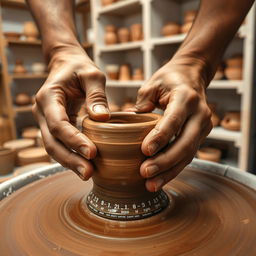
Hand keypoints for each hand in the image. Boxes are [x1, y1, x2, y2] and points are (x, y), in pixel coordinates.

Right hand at [33, 45, 109, 179]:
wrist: (66, 64)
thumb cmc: (79, 67)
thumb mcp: (92, 74)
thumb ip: (97, 94)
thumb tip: (103, 118)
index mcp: (49, 96)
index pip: (58, 124)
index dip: (73, 140)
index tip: (92, 153)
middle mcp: (42, 111)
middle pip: (51, 142)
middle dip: (69, 159)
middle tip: (88, 173)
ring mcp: (46, 120)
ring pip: (53, 147)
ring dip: (69, 162)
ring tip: (87, 174)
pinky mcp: (54, 125)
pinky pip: (59, 144)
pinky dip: (70, 155)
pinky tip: (84, 163)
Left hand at [132, 58, 211, 191]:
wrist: (192, 76)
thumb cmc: (169, 79)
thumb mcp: (153, 84)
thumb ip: (142, 103)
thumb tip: (131, 123)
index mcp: (186, 98)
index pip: (174, 120)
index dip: (161, 136)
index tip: (145, 151)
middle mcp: (200, 114)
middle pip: (185, 143)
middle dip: (165, 161)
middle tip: (145, 173)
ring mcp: (203, 126)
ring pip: (188, 154)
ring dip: (170, 171)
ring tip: (151, 184)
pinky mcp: (201, 136)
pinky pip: (188, 155)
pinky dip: (174, 168)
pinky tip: (161, 179)